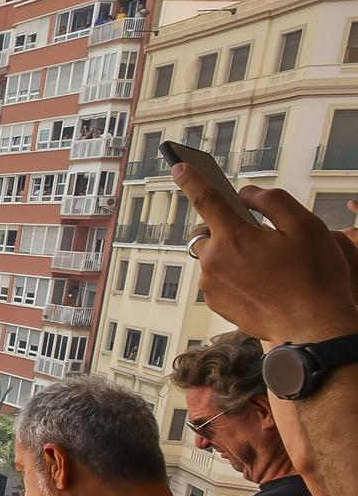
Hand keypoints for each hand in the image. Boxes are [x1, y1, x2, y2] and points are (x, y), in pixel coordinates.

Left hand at [176, 167, 357, 343]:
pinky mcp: (216, 304)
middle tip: (258, 236)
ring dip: (231, 254)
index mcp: (233, 237)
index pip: (206, 199)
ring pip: (212, 257)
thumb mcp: (306, 226)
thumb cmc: (315, 276)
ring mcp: (211, 285)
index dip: (192, 179)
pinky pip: (218, 279)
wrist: (314, 328)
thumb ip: (272, 201)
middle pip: (207, 232)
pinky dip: (233, 275)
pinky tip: (261, 282)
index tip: (179, 166)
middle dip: (226, 228)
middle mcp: (213, 261)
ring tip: (266, 265)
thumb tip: (246, 194)